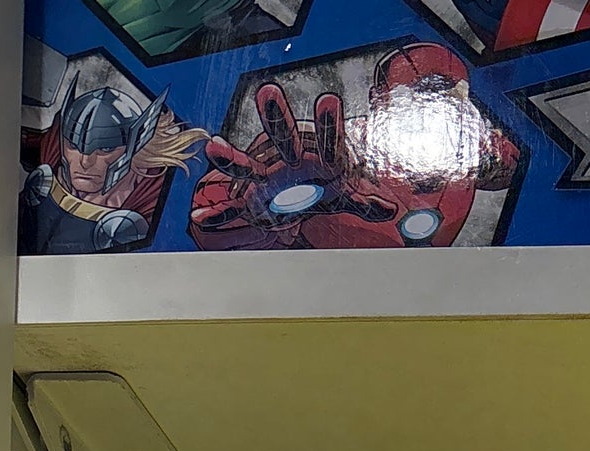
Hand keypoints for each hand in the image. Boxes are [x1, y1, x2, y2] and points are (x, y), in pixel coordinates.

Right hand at [191, 83, 398, 240]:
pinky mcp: (251, 192)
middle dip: (275, 115)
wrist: (301, 190)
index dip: (327, 122)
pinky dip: (218, 216)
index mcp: (317, 155)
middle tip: (268, 91)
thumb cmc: (327, 185)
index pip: (326, 137)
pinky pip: (232, 206)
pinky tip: (200, 219)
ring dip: (231, 156)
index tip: (328, 101)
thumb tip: (390, 208)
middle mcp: (288, 157)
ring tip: (213, 146)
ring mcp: (266, 173)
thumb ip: (368, 201)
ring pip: (248, 162)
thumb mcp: (351, 195)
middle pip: (282, 134)